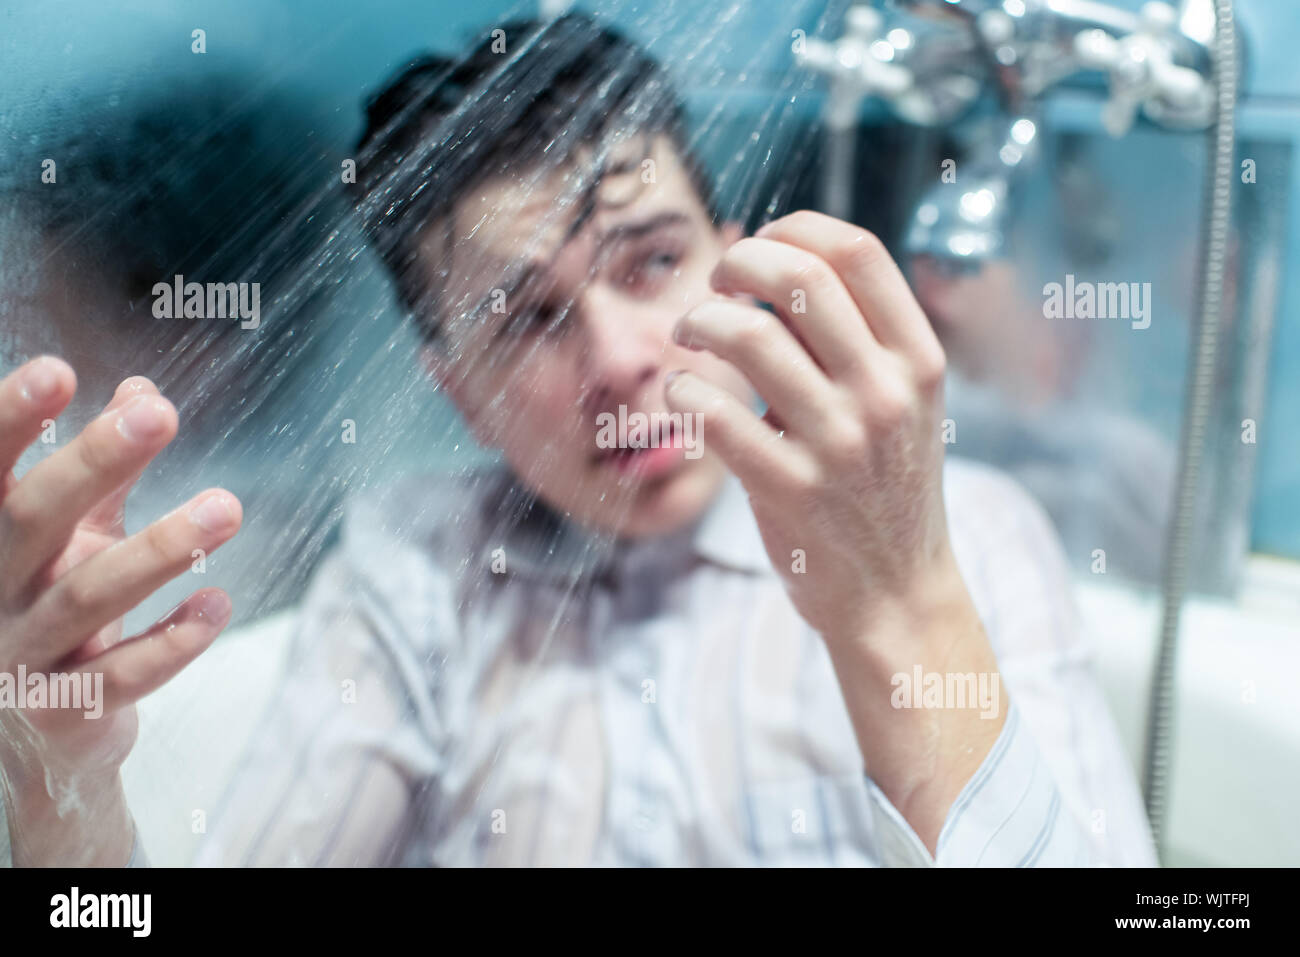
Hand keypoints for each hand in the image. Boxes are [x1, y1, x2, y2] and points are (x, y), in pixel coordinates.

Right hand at [0, 356, 240, 862]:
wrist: (27, 735)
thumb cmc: (46, 604)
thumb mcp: (69, 535)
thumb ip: (105, 473)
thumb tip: (144, 392)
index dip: (11, 419)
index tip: (59, 370)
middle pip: (33, 520)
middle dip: (93, 463)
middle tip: (161, 414)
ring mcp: (20, 656)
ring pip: (89, 597)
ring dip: (161, 548)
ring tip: (226, 507)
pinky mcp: (66, 711)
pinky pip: (124, 676)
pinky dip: (173, 641)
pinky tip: (216, 604)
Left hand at [665, 210, 956, 645]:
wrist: (895, 591)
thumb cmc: (883, 484)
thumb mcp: (901, 403)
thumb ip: (852, 339)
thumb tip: (775, 261)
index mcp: (917, 360)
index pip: (857, 253)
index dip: (795, 228)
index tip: (761, 242)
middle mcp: (884, 393)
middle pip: (798, 277)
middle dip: (737, 261)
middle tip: (713, 282)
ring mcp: (837, 442)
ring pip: (745, 335)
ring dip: (697, 322)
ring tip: (689, 337)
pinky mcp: (788, 488)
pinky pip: (711, 411)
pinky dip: (683, 390)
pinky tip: (683, 396)